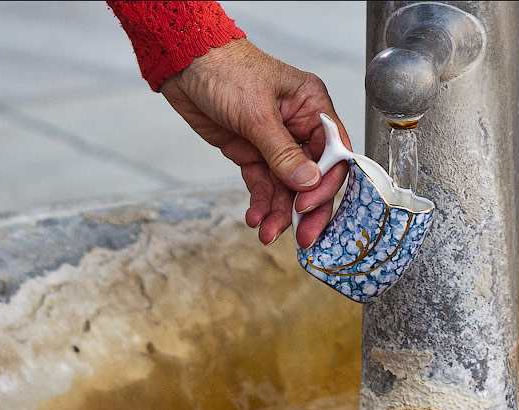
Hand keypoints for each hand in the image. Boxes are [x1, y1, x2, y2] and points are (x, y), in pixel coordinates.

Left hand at [160, 38, 350, 246]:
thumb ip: (283, 153)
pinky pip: (263, 185)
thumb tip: (308, 184)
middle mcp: (299, 127)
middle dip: (305, 208)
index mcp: (313, 108)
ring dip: (279, 212)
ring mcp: (275, 143)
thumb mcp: (256, 113)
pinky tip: (255, 218)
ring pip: (286, 187)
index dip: (324, 185)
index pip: (333, 154)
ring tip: (266, 233)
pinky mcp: (252, 153)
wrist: (185, 64)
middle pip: (313, 177)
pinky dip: (260, 203)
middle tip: (302, 237)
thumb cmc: (225, 70)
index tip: (306, 206)